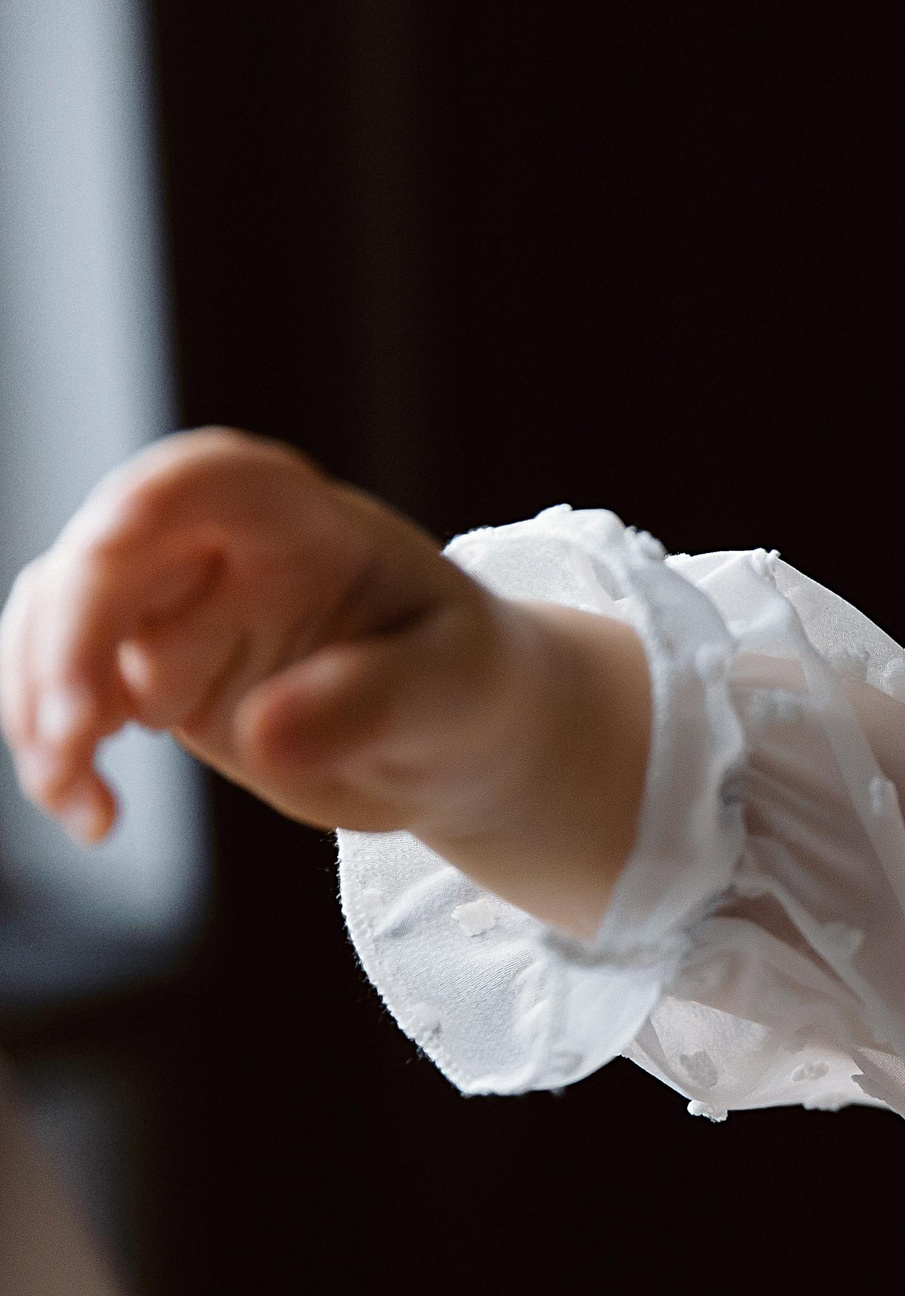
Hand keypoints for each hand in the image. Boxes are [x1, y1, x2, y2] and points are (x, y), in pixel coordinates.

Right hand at [0, 429, 648, 934]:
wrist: (458, 737)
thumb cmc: (471, 688)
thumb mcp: (453, 692)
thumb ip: (371, 702)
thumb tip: (264, 735)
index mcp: (309, 524)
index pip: (216, 477)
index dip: (152, 498)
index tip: (107, 543)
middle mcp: (224, 550)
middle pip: (109, 555)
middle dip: (70, 637)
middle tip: (77, 735)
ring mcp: (176, 609)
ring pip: (57, 619)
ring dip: (40, 700)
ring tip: (75, 792)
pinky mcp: (146, 676)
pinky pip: (65, 694)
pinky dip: (58, 754)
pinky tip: (94, 817)